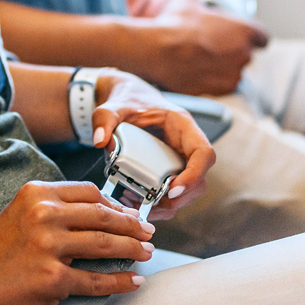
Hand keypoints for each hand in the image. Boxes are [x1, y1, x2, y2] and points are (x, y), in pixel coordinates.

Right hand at [0, 180, 153, 304]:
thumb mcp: (20, 214)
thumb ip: (53, 209)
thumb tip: (100, 214)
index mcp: (37, 194)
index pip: (89, 193)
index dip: (116, 205)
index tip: (131, 214)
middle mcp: (45, 215)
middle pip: (103, 216)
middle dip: (132, 226)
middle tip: (149, 233)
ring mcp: (49, 247)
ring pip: (105, 245)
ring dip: (132, 250)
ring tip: (145, 254)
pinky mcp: (53, 279)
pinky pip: (96, 280)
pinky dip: (119, 282)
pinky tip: (132, 281)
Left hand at [90, 69, 215, 220]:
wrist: (126, 98)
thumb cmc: (127, 99)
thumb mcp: (113, 106)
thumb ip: (104, 120)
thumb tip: (100, 141)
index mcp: (182, 125)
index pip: (203, 153)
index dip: (194, 175)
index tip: (172, 190)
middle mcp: (186, 144)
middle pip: (199, 180)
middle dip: (178, 198)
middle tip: (150, 205)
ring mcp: (180, 159)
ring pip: (188, 191)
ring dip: (167, 206)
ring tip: (137, 205)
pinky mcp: (170, 169)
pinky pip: (173, 193)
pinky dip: (158, 203)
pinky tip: (135, 201)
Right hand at [132, 0, 268, 95]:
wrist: (158, 52)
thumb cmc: (175, 22)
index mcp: (245, 30)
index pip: (262, 37)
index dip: (252, 36)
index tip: (237, 35)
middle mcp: (245, 53)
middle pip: (247, 53)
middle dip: (235, 49)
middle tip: (214, 44)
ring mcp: (234, 73)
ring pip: (236, 69)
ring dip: (226, 65)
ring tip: (204, 58)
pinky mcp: (222, 89)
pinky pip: (225, 84)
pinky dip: (217, 79)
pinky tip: (200, 70)